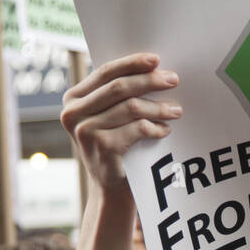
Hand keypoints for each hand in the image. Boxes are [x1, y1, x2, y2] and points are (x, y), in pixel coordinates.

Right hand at [61, 53, 180, 191]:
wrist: (111, 189)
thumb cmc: (115, 147)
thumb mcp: (108, 117)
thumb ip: (116, 94)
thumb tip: (152, 66)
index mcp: (73, 99)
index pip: (106, 72)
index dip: (132, 63)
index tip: (156, 60)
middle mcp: (73, 113)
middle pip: (119, 87)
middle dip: (149, 81)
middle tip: (173, 79)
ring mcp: (86, 130)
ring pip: (131, 107)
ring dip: (158, 107)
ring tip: (176, 110)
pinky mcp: (102, 147)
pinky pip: (137, 128)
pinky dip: (155, 127)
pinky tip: (164, 130)